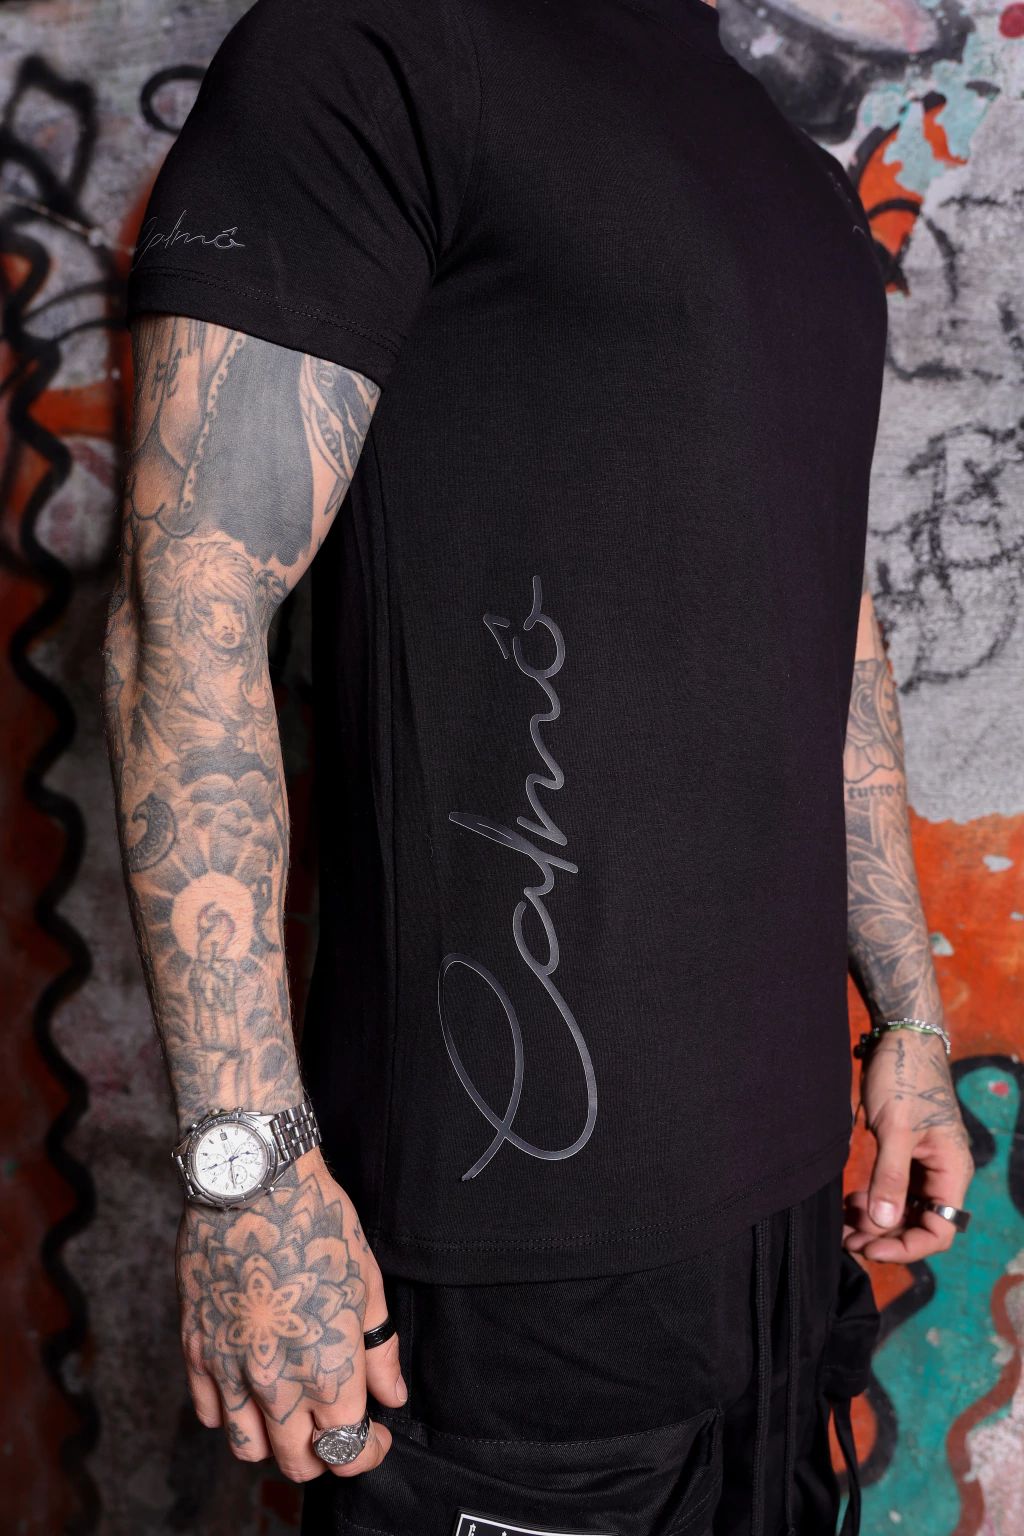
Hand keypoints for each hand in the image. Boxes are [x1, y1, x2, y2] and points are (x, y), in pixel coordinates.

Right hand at [176, 1149, 405, 1480]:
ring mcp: (230, 1369)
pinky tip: (250, 1390)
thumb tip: (392, 1396)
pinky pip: (208, 1413)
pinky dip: (231, 1415)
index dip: (368, 1452)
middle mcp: (277, 1382)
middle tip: (337, 1430)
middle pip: (298, 1462)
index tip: (378, 1437)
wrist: (253, 1184)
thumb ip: (379, 1350)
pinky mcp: (197, 1349)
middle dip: (325, 1457)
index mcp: (328, 1369)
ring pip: (248, 1449)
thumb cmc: (317, 1224)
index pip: (347, 1449)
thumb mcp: (367, 1282)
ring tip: (291, 1417)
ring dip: (274, 1445)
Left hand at [843, 1029, 974, 1262]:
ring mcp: (922, 1165)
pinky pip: (892, 1191)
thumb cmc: (905, 1078)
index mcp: (951, 1171)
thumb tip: (883, 1224)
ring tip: (842, 1224)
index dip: (906, 1247)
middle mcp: (941, 1174)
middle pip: (918, 1224)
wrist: (899, 1039)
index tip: (870, 1248)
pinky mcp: (904, 1154)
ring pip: (902, 1210)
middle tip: (845, 1239)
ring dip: (875, 1222)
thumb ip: (890, 1177)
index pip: (939, 1231)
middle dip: (884, 1237)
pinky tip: (848, 1203)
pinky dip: (872, 1202)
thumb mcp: (896, 1129)